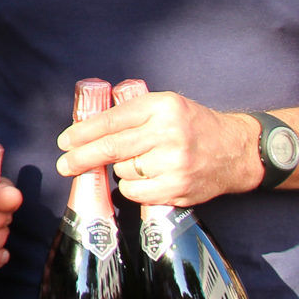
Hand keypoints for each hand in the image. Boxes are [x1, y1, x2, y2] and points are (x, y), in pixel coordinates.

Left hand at [56, 91, 262, 206]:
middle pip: (111, 148)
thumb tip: (85, 128)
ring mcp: (174, 163)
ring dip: (119, 170)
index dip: (82, 132)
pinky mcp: (178, 188)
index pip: (111, 120)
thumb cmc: (193, 126)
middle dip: (80, 158)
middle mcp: (168, 133)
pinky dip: (132, 188)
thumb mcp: (166, 106)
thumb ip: (131, 113)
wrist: (235, 151)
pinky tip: (145, 179)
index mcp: (161, 107)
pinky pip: (136, 192)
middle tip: (64, 164)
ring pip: (123, 171)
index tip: (65, 141)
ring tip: (140, 163)